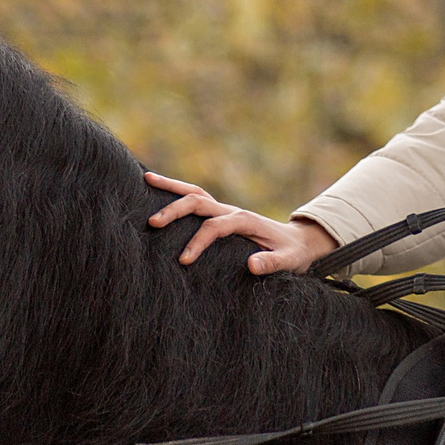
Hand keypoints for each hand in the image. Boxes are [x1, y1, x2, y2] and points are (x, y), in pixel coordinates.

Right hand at [145, 171, 337, 274]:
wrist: (299, 241)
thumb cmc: (292, 254)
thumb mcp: (288, 262)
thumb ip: (272, 264)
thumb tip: (251, 265)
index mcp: (244, 220)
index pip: (214, 227)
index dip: (198, 242)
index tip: (183, 260)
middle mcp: (231, 211)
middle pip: (199, 200)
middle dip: (174, 209)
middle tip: (152, 223)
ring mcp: (224, 210)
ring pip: (194, 192)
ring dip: (170, 186)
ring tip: (145, 178)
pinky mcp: (219, 214)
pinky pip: (195, 199)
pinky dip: (176, 192)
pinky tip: (157, 188)